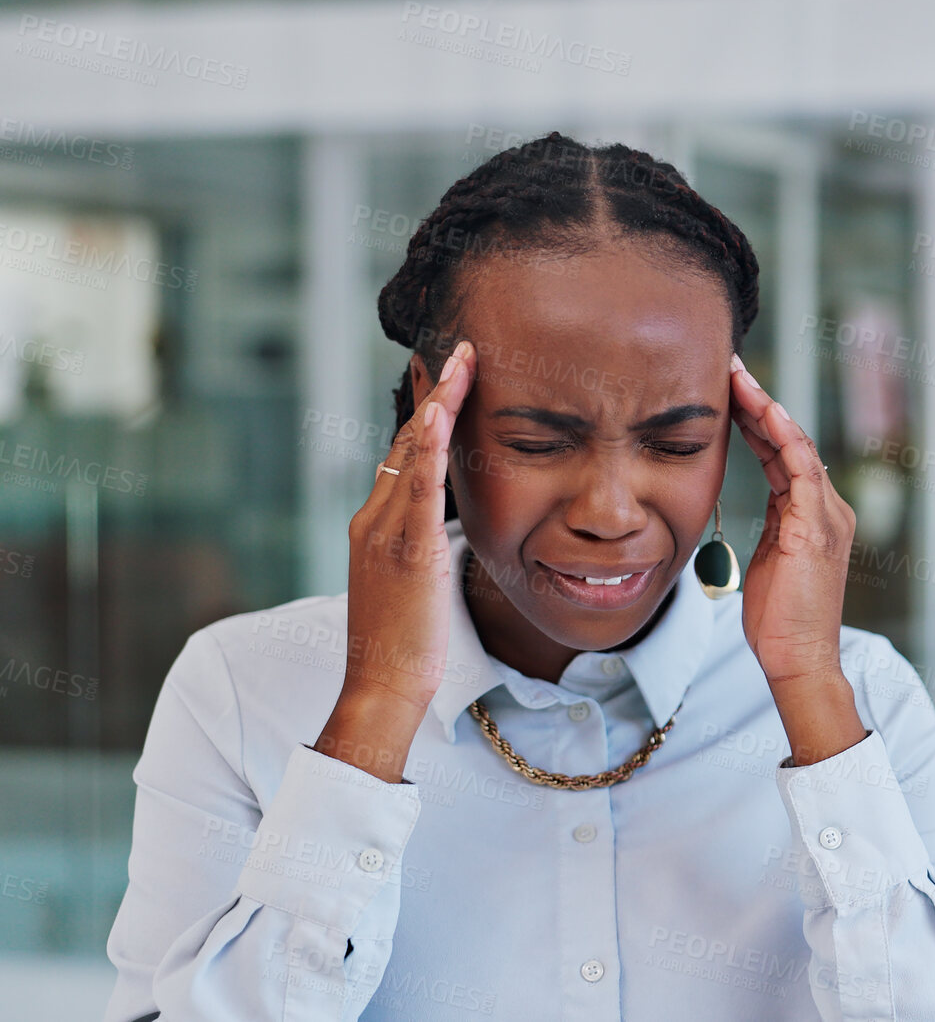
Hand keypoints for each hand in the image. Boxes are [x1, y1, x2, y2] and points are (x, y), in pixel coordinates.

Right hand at [315, 341, 475, 781]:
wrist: (381, 685)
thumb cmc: (405, 642)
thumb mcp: (416, 580)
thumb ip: (425, 543)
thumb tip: (446, 521)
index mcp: (377, 524)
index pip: (406, 453)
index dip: (427, 411)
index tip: (446, 372)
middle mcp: (374, 518)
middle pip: (408, 441)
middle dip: (436, 392)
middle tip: (460, 347)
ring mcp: (386, 533)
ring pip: (412, 454)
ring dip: (438, 403)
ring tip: (462, 360)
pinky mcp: (405, 552)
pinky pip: (417, 490)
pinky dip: (428, 449)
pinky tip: (441, 415)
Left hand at [728, 354, 865, 764]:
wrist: (798, 658)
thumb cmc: (778, 620)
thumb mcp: (767, 561)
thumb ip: (767, 528)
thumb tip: (748, 506)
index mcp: (812, 514)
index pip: (782, 454)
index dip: (756, 420)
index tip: (727, 390)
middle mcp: (827, 507)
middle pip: (790, 441)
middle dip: (759, 402)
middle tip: (729, 366)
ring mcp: (826, 516)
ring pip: (796, 446)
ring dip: (767, 409)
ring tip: (740, 377)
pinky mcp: (817, 529)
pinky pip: (803, 471)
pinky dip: (786, 438)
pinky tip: (767, 411)